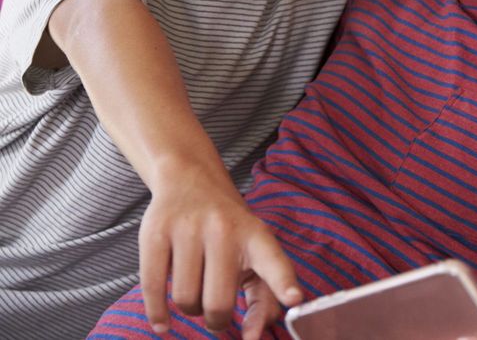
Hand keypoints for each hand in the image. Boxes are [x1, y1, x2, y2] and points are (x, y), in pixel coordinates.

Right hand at [138, 173, 299, 338]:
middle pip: (218, 302)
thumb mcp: (254, 252)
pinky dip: (157, 314)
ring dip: (190, 310)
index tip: (295, 299)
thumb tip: (252, 337)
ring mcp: (188, 229)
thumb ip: (262, 296)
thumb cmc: (228, 230)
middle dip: (217, 320)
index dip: (283, 282)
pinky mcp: (156, 233)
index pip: (273, 261)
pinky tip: (164, 324)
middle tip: (216, 316)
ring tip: (196, 297)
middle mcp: (224, 230)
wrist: (191, 180)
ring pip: (186, 299)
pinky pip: (153, 287)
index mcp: (256, 236)